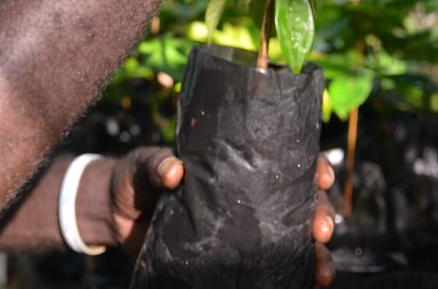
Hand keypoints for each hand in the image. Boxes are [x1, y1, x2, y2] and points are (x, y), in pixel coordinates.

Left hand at [80, 147, 336, 284]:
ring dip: (315, 254)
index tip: (322, 174)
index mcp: (236, 165)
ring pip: (292, 239)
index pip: (284, 161)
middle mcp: (247, 196)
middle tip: (322, 228)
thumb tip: (175, 172)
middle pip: (299, 203)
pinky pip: (267, 266)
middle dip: (320, 213)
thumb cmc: (135, 179)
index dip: (310, 166)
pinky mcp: (230, 256)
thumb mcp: (145, 166)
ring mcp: (242, 229)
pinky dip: (292, 275)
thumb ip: (157, 165)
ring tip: (323, 269)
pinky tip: (308, 283)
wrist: (115, 216)